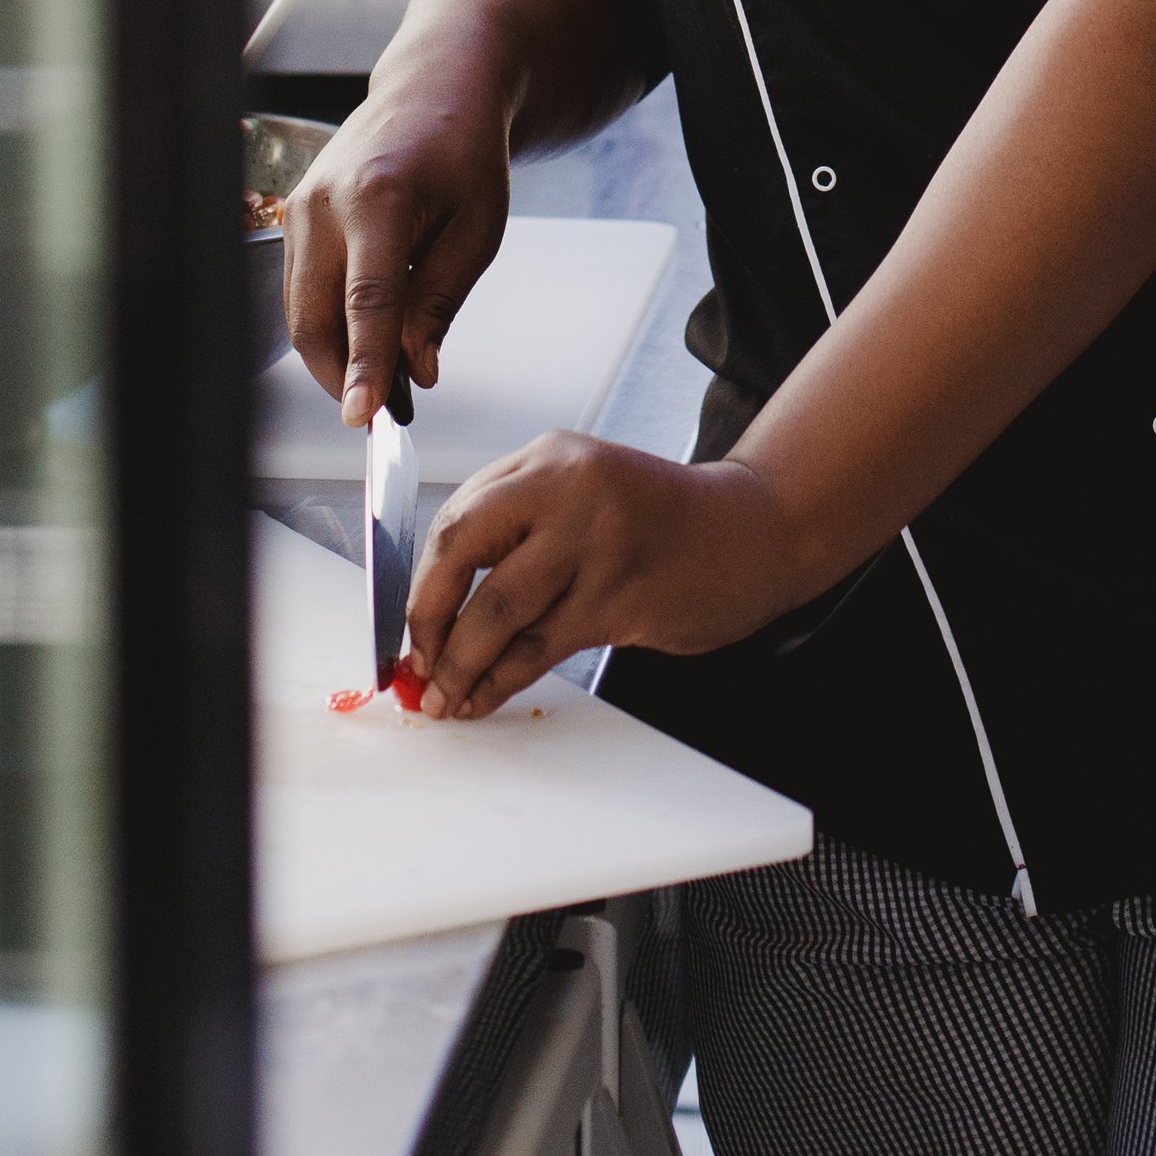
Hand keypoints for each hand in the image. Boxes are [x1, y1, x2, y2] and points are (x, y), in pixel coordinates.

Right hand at [284, 81, 509, 427]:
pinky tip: (367, 337)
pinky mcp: (291, 217)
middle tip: (389, 408)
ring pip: (300, 313)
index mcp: (378, 198)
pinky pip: (300, 291)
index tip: (362, 416)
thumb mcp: (478, 228)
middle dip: (345, 375)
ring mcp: (299, 208)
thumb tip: (416, 368)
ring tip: (386, 377)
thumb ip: (441, 300)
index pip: (365, 300)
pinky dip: (328, 324)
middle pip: (315, 318)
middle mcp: (324, 203)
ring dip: (336, 356)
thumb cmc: (464, 151)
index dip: (364, 364)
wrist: (432, 90)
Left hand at [404, 440, 814, 720]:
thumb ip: (518, 529)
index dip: (418, 581)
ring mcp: (597, 539)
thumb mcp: (584, 494)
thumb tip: (437, 604)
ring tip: (442, 698)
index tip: (404, 629)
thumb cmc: (659, 521)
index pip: (457, 515)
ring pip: (497, 608)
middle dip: (424, 616)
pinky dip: (501, 681)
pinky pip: (540, 646)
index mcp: (549, 456)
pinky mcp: (623, 594)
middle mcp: (569, 487)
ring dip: (458, 664)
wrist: (752, 531)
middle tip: (414, 664)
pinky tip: (484, 698)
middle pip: (462, 547)